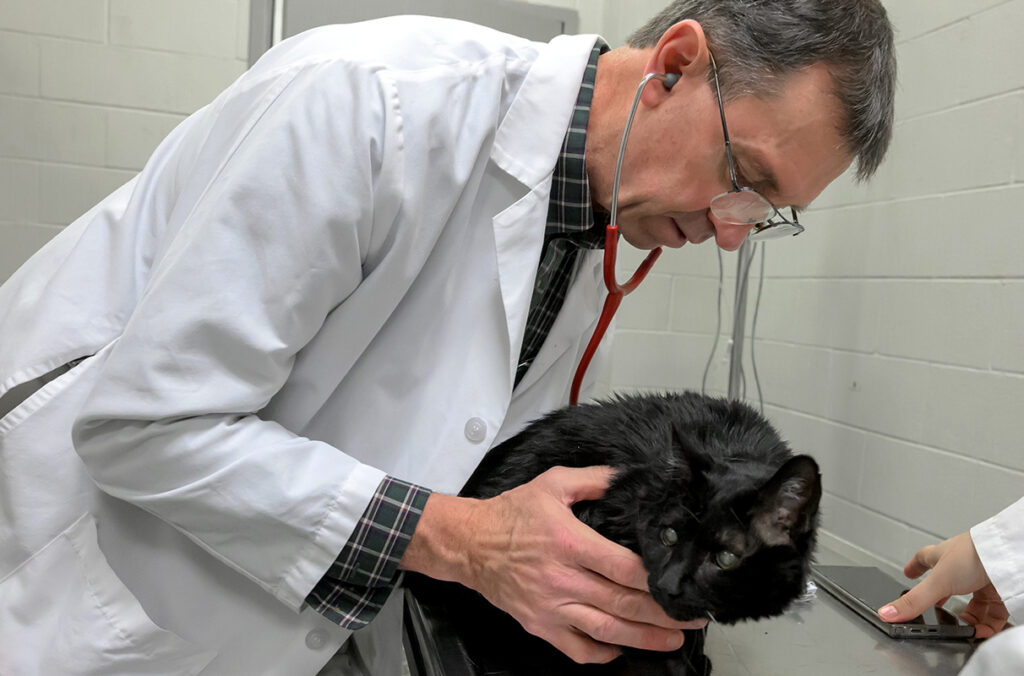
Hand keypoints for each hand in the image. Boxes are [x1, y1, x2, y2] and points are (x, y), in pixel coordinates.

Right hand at [401, 466, 705, 663]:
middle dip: (664, 613)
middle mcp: (563, 580)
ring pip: (607, 631)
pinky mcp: (540, 626)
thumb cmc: (511, 513)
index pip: (624, 568)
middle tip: (694, 616)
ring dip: (644, 638)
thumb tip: (628, 475)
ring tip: (673, 638)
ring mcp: (551, 608)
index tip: (682, 582)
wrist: (468, 543)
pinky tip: (623, 648)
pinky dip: (604, 653)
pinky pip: (578, 649)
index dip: (657, 579)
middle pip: (623, 603)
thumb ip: (594, 479)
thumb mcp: (553, 483)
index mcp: (570, 543)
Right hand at [877, 531, 1009, 637]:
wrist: (1006, 557)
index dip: (915, 566)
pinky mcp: (1000, 591)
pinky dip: (986, 624)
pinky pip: (991, 613)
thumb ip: (913, 601)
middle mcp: (962, 566)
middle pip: (950, 585)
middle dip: (944, 601)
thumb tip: (887, 612)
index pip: (924, 558)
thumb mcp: (936, 582)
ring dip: (968, 617)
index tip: (908, 572)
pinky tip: (980, 630)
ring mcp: (982, 578)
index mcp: (942, 556)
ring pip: (972, 602)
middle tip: (938, 612)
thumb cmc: (973, 555)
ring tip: (964, 626)